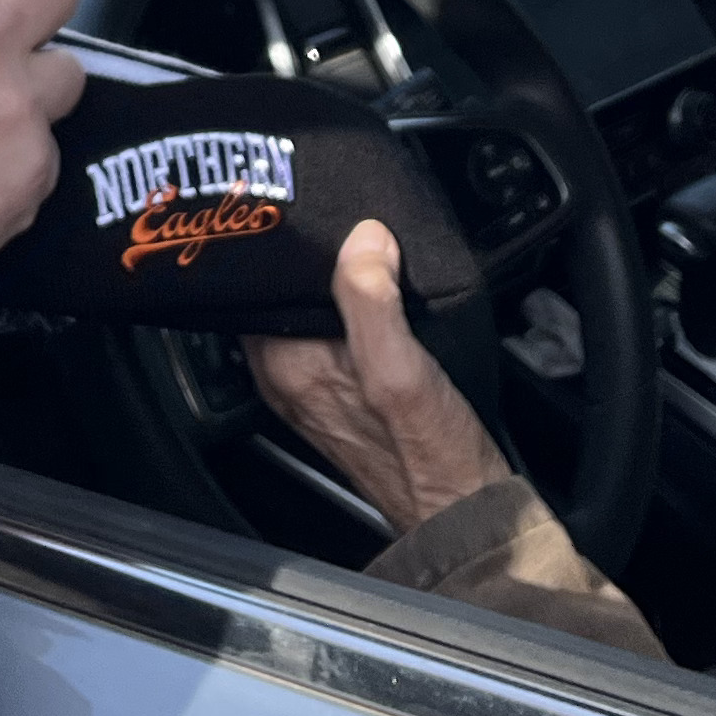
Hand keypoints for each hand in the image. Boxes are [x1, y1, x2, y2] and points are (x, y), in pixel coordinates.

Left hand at [246, 220, 516, 534]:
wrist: (462, 512)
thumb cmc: (429, 454)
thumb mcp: (400, 368)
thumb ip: (372, 302)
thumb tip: (362, 238)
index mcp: (286, 366)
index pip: (253, 288)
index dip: (270, 248)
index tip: (288, 203)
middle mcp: (287, 378)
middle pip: (277, 298)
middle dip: (299, 258)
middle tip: (325, 208)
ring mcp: (314, 389)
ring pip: (303, 315)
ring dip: (325, 281)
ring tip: (351, 234)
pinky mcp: (344, 396)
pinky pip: (330, 334)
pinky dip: (345, 306)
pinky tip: (372, 285)